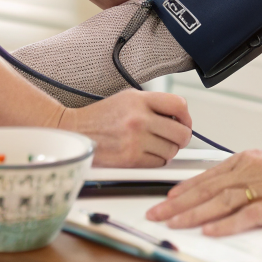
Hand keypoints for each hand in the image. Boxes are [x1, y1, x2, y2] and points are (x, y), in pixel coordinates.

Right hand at [59, 88, 193, 165]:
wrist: (75, 131)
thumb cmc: (101, 116)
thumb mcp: (127, 98)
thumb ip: (152, 104)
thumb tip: (179, 118)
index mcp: (139, 100)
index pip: (179, 105)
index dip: (186, 116)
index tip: (184, 122)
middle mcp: (139, 118)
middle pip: (181, 132)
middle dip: (182, 138)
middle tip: (176, 139)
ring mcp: (135, 140)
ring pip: (171, 150)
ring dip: (168, 151)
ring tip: (156, 145)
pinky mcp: (130, 159)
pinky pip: (158, 163)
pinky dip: (156, 161)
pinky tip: (146, 154)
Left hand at [145, 139, 261, 235]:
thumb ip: (246, 173)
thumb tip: (221, 187)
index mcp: (247, 159)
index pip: (205, 176)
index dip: (181, 189)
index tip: (162, 200)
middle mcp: (251, 169)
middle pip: (206, 189)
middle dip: (177, 204)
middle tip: (155, 215)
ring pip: (220, 201)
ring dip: (193, 214)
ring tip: (173, 224)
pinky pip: (248, 216)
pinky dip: (227, 224)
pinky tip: (211, 230)